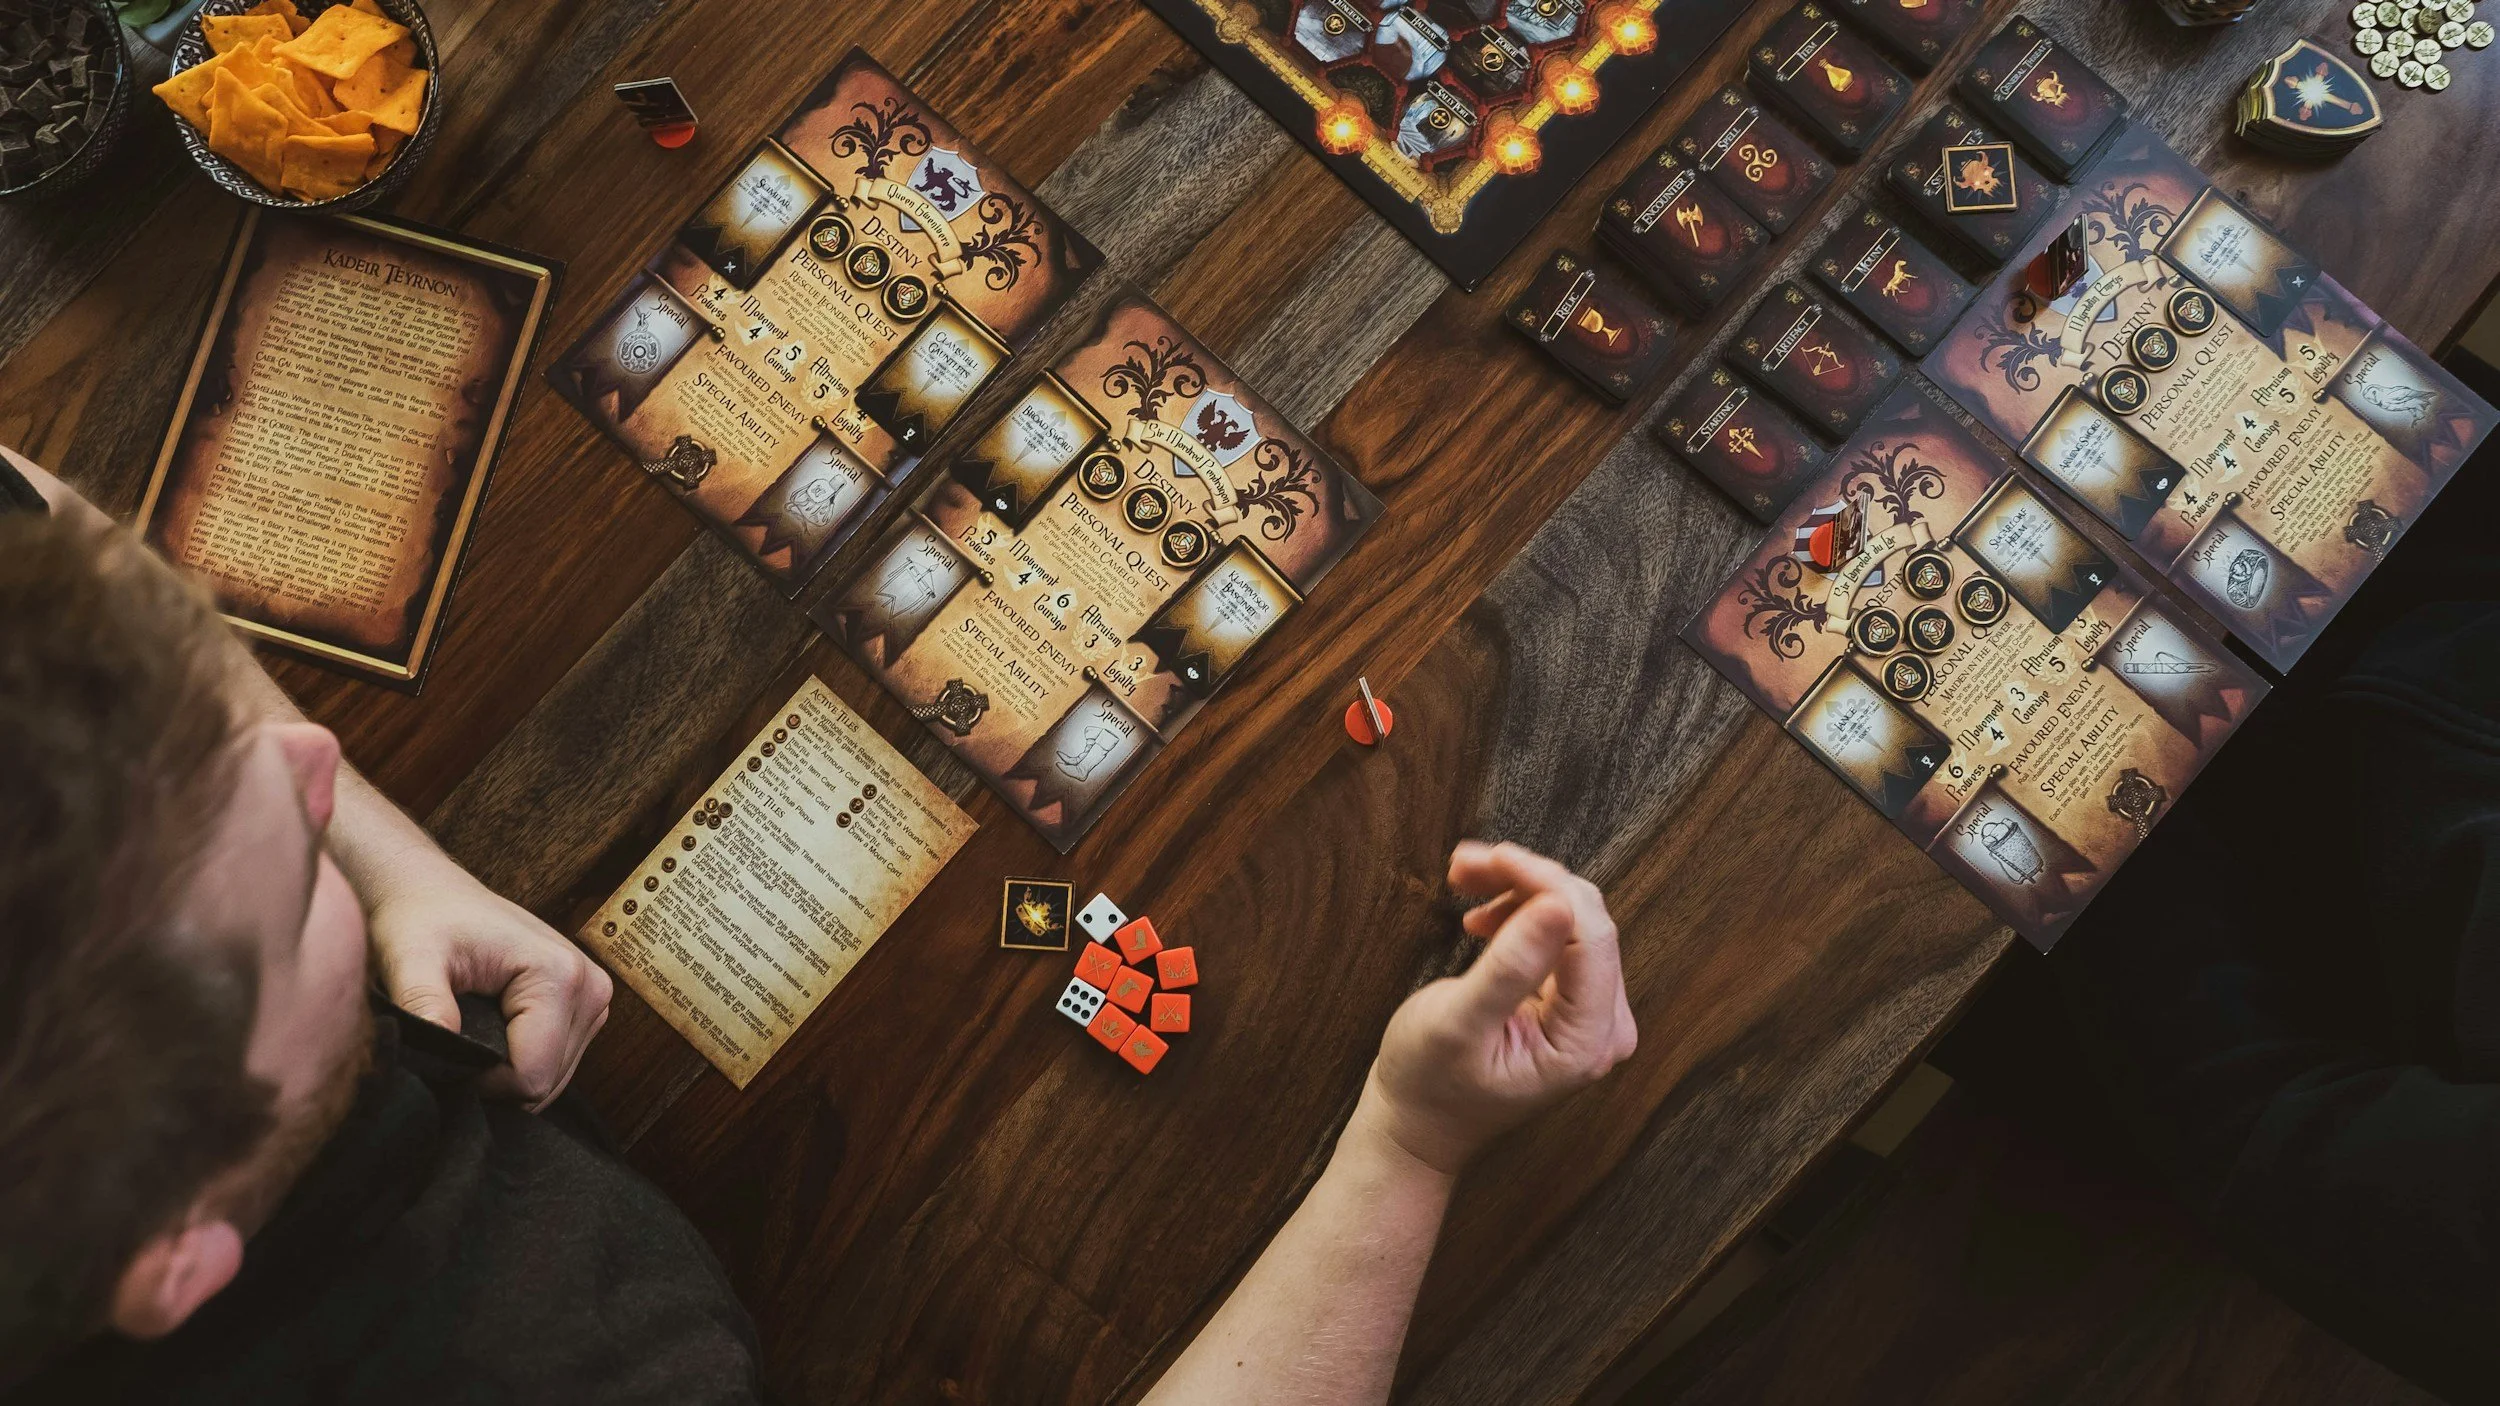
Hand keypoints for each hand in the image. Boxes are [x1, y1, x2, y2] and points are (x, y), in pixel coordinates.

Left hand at [365, 853, 612, 1109]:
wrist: (435, 895)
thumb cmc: (421, 921)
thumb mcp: (411, 959)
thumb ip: (422, 1002)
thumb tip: (438, 1053)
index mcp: (560, 975)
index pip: (532, 1076)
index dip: (480, 1083)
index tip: (445, 1053)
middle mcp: (590, 987)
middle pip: (547, 1083)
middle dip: (495, 1081)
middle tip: (453, 1043)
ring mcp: (594, 998)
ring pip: (553, 1079)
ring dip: (506, 1074)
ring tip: (470, 1035)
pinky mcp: (587, 1007)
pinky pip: (555, 1064)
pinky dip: (519, 1063)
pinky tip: (492, 1034)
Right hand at [1355, 841, 1637, 1175]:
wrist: (1417, 1122)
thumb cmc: (1429, 1085)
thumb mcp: (1457, 1023)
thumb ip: (1511, 967)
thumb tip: (1557, 904)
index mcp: (1586, 1042)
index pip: (1590, 936)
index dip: (1546, 885)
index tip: (1496, 857)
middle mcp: (1602, 1027)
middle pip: (1584, 920)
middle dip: (1527, 882)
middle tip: (1468, 864)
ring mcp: (1589, 1014)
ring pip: (1568, 919)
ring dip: (1518, 890)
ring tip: (1464, 879)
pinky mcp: (1569, 1002)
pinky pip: (1556, 935)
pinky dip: (1517, 911)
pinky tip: (1479, 916)